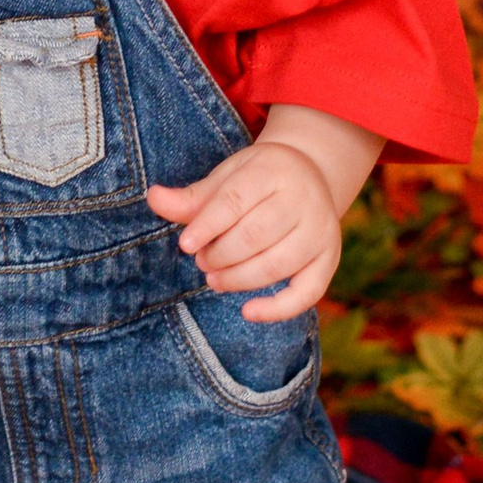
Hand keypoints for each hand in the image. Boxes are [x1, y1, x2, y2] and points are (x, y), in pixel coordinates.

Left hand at [148, 134, 343, 322]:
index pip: (235, 201)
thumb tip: (153, 199)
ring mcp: (320, 231)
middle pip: (255, 235)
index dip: (207, 225)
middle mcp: (303, 199)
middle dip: (220, 254)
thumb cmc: (257, 179)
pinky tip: (248, 311)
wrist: (310, 173)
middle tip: (201, 261)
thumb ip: (192, 197)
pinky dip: (278, 309)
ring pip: (277, 265)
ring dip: (238, 279)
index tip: (185, 244)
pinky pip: (307, 292)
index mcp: (272, 171)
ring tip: (214, 278)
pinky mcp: (328, 259)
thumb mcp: (226, 177)